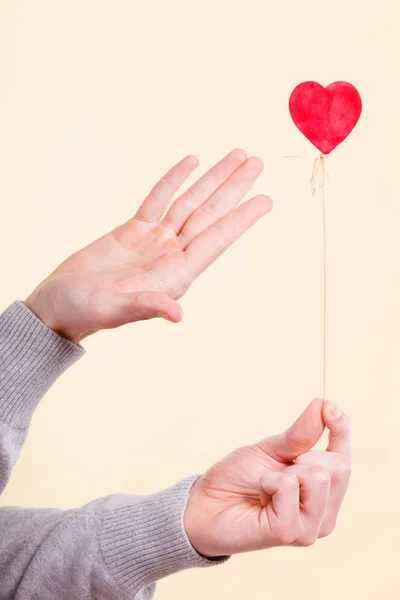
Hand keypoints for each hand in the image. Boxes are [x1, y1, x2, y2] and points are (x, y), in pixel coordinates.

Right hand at [25, 149, 271, 342]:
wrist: (59, 303)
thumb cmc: (85, 312)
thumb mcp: (114, 310)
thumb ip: (147, 307)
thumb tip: (177, 314)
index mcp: (174, 274)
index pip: (215, 241)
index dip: (240, 219)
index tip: (265, 200)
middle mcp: (171, 255)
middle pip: (208, 215)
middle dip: (234, 189)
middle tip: (257, 163)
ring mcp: (153, 241)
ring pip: (189, 203)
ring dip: (212, 180)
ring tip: (236, 157)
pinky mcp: (133, 231)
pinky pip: (158, 200)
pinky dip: (174, 180)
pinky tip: (191, 163)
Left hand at [184, 399, 350, 556]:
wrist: (205, 504)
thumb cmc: (239, 477)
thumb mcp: (271, 448)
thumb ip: (301, 433)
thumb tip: (321, 405)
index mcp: (323, 492)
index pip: (346, 459)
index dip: (342, 430)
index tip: (328, 406)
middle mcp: (324, 514)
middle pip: (338, 467)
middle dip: (305, 455)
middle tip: (277, 468)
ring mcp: (309, 528)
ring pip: (319, 478)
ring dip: (285, 471)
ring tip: (267, 485)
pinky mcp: (288, 534)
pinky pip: (289, 487)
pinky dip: (268, 482)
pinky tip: (259, 497)